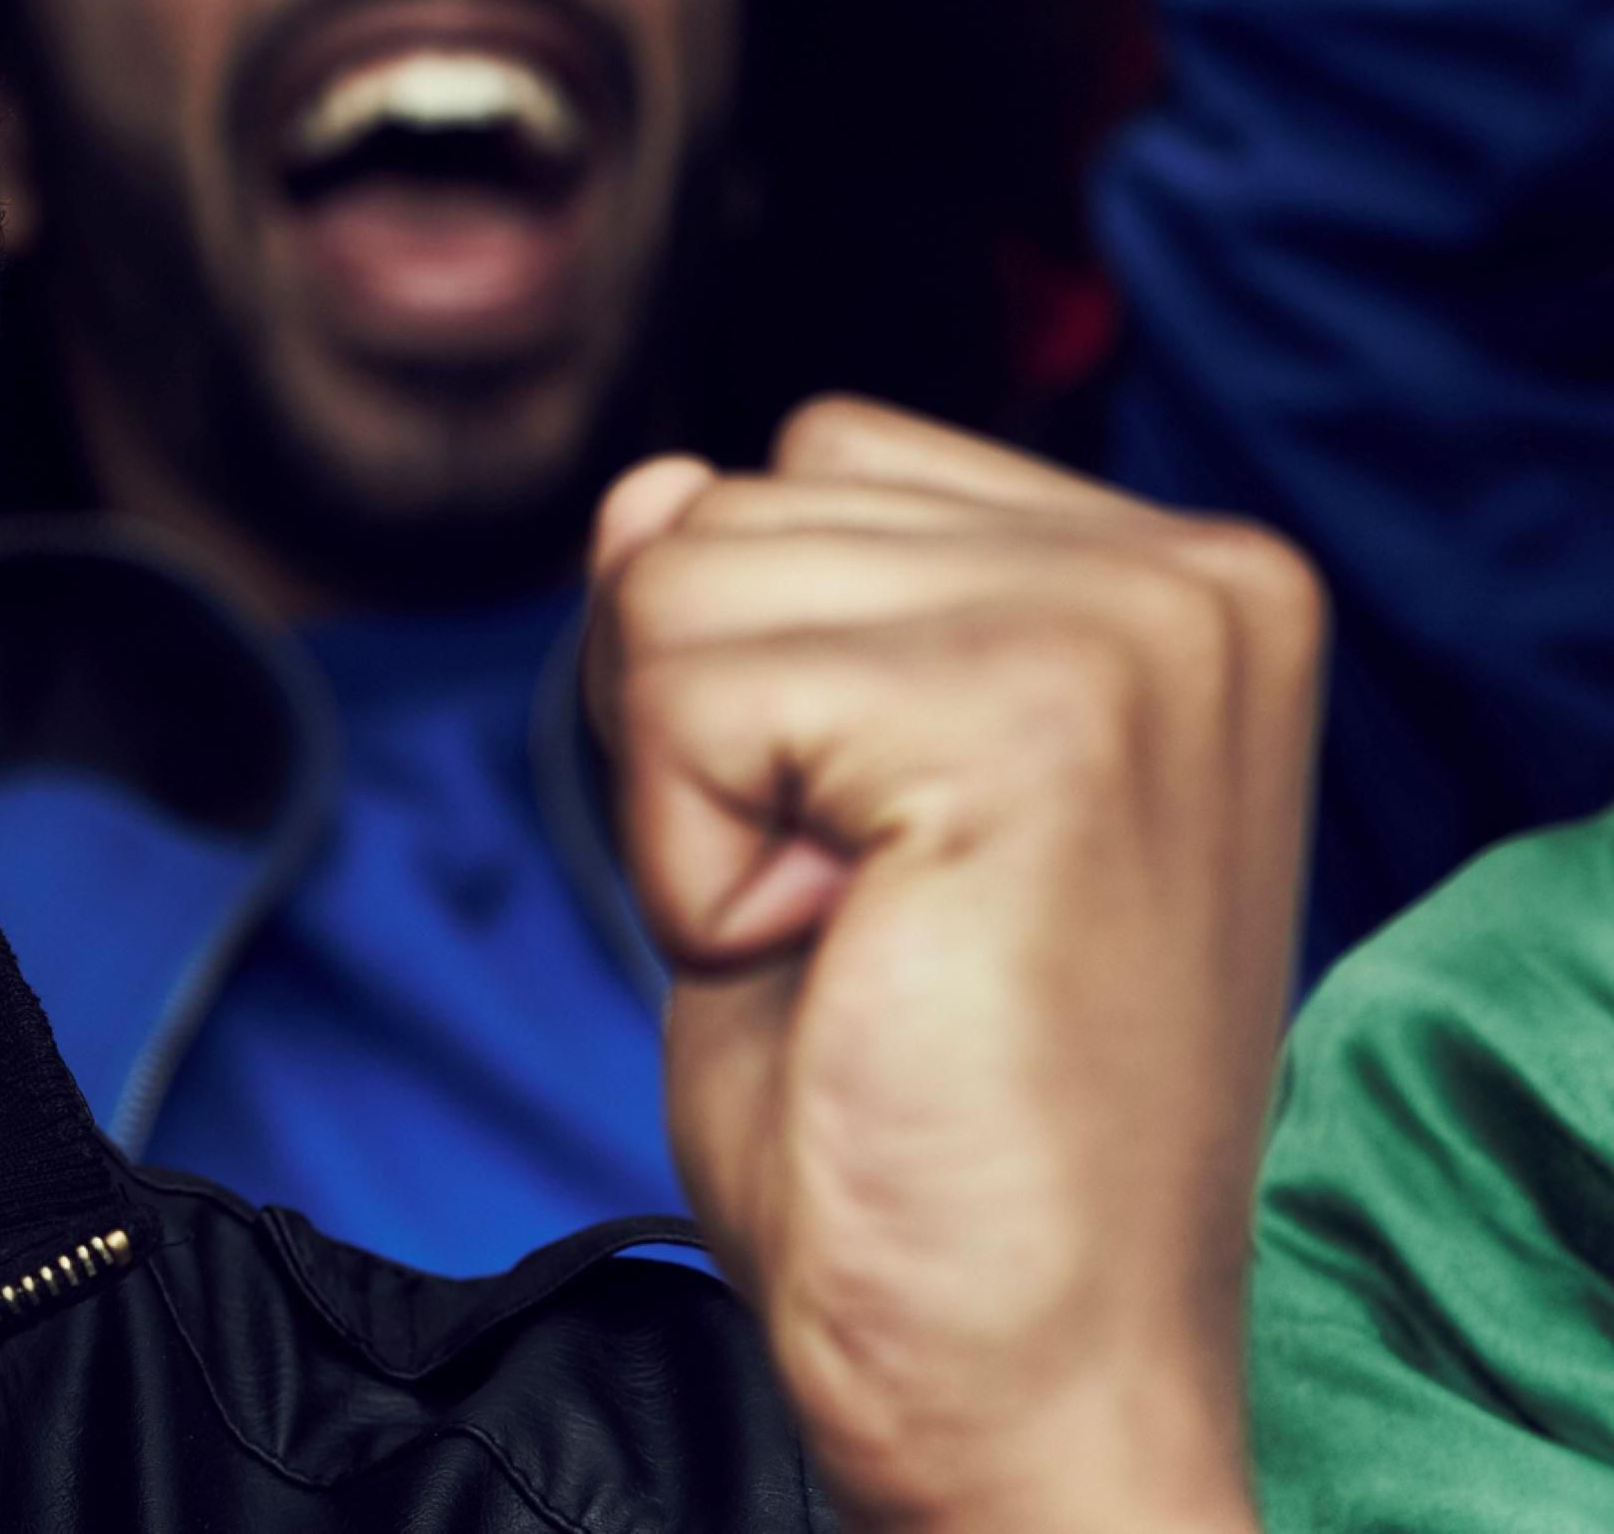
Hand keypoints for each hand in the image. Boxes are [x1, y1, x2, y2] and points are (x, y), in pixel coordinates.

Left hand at [589, 399, 1314, 1533]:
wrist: (1017, 1368)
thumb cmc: (917, 1116)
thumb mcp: (794, 804)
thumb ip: (740, 615)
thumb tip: (648, 482)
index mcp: (1168, 577)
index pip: (809, 465)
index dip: (751, 677)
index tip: (876, 857)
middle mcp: (1185, 573)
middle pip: (726, 506)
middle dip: (707, 735)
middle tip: (863, 925)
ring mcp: (1129, 630)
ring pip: (677, 580)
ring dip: (695, 802)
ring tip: (860, 943)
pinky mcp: (1035, 719)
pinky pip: (683, 696)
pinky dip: (689, 858)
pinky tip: (835, 960)